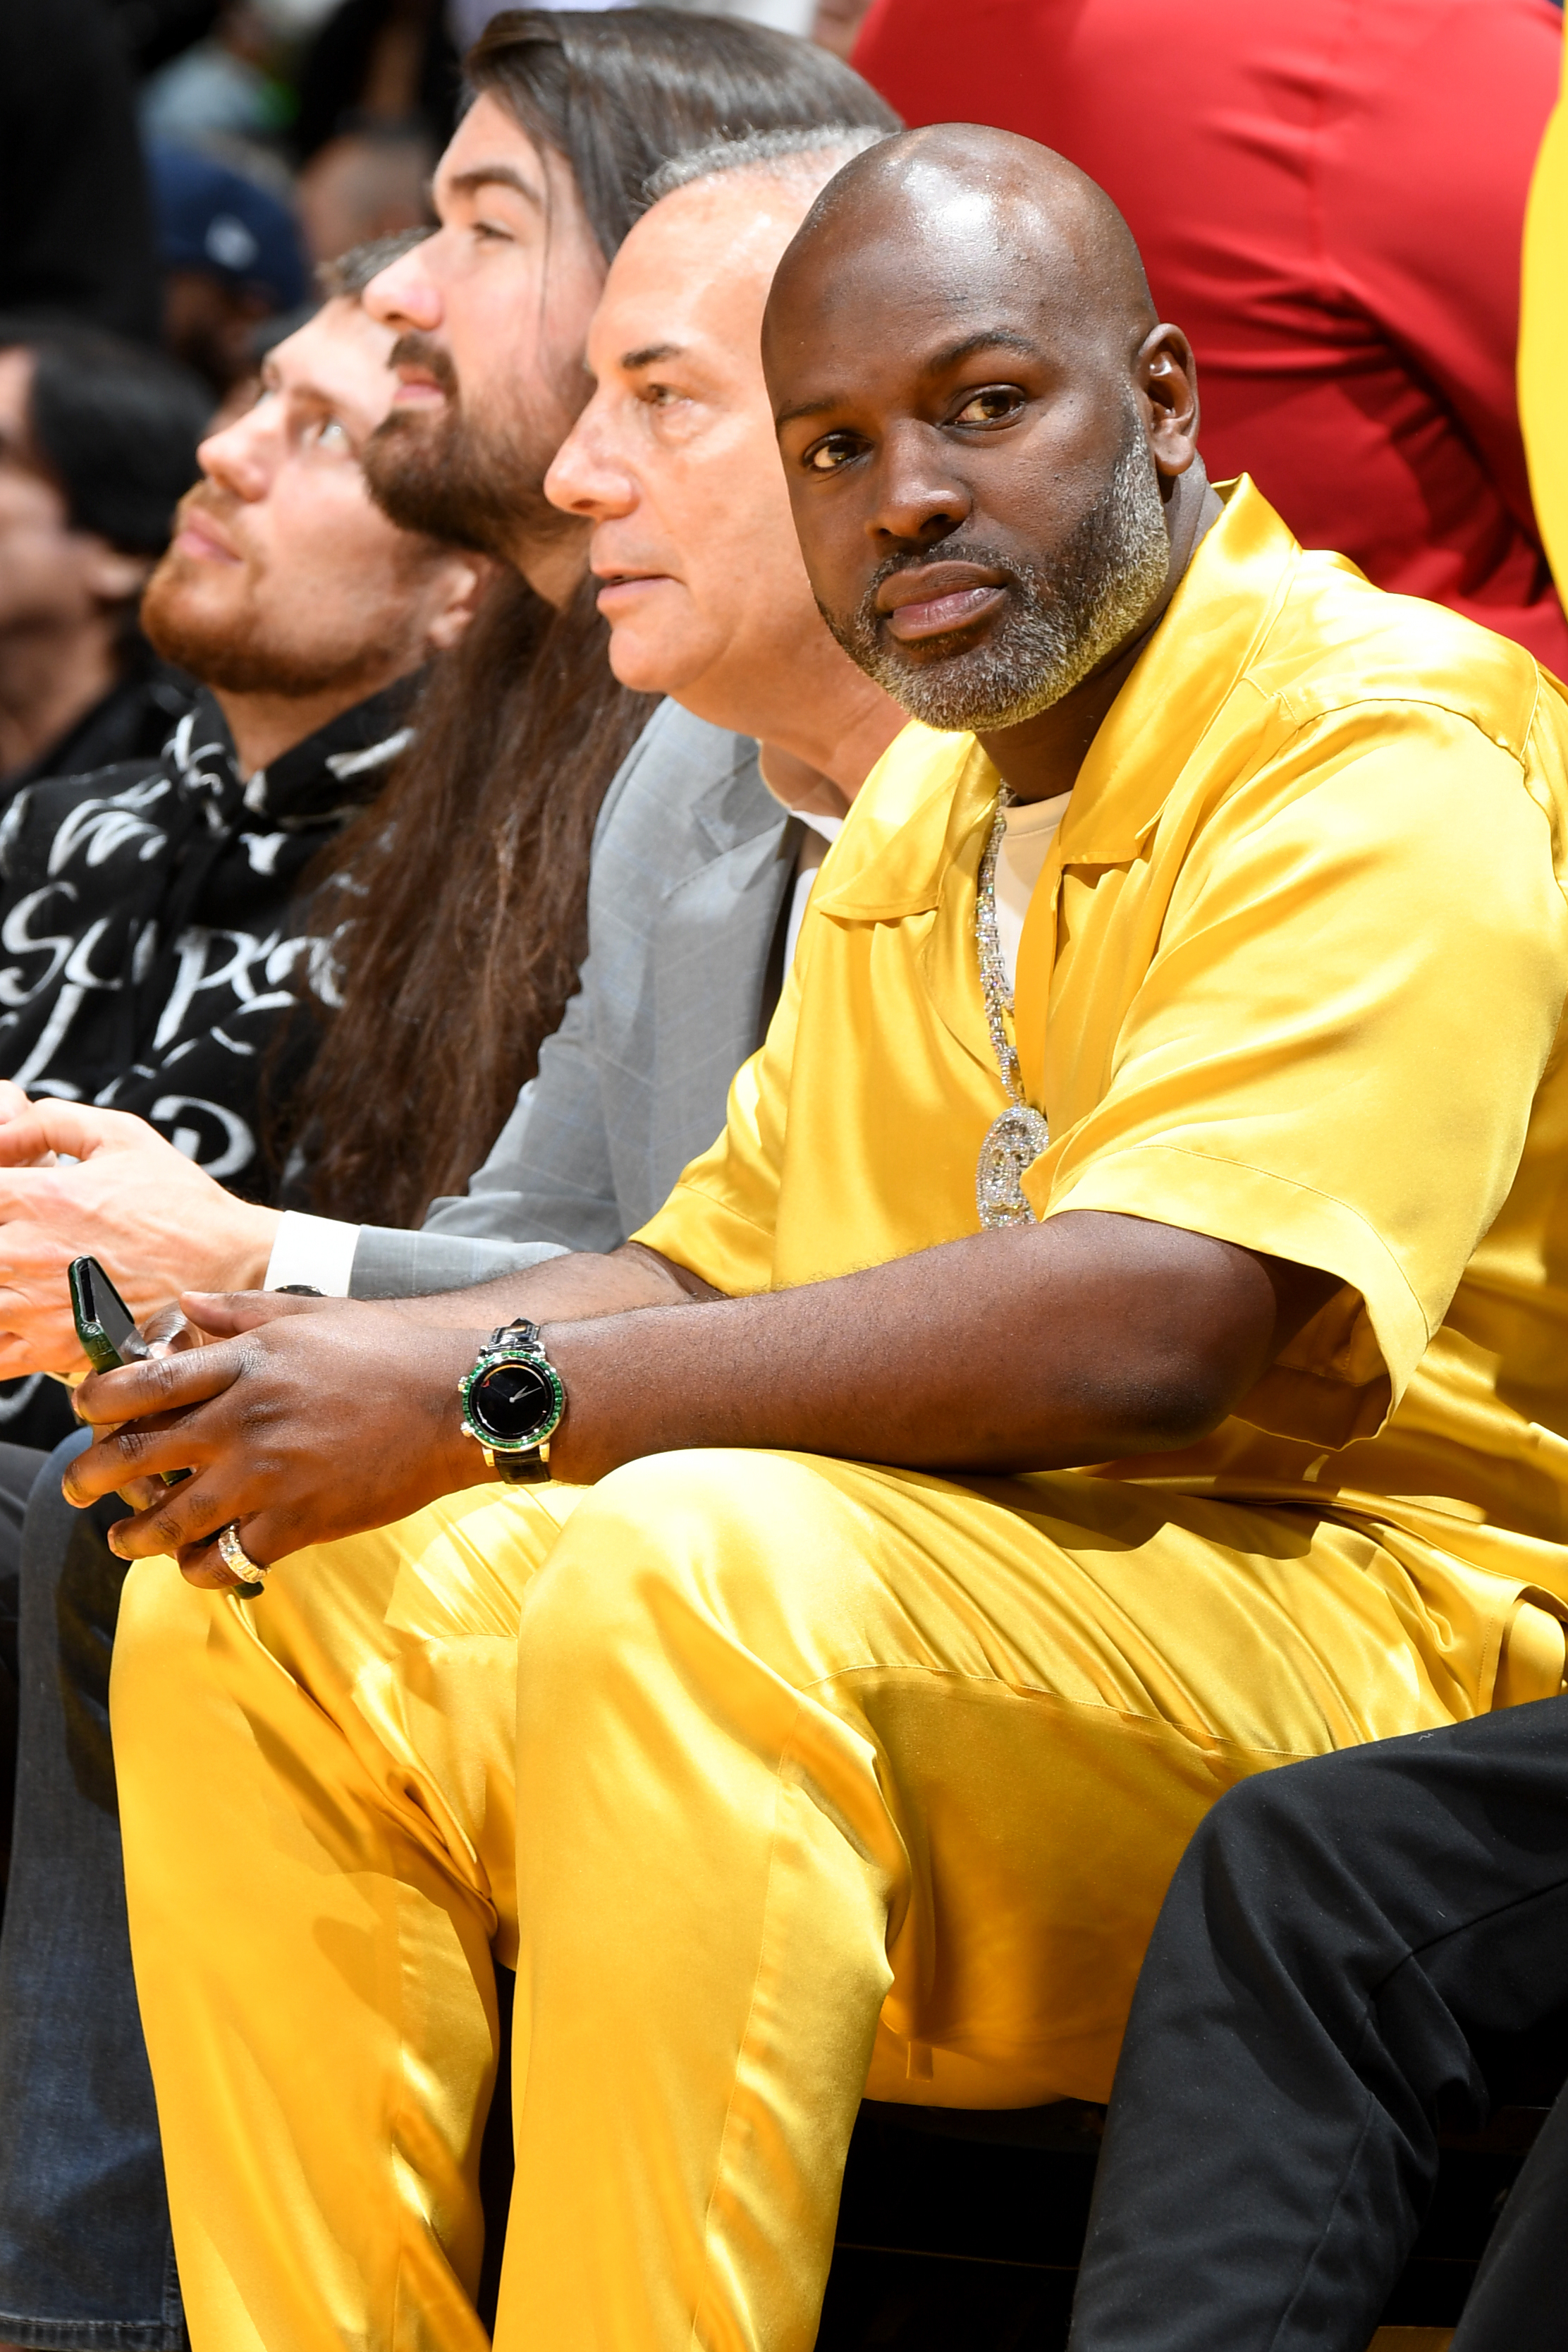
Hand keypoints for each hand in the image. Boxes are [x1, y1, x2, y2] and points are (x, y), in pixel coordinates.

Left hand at [0, 1101, 279, 1376]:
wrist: (231, 1265)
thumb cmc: (179, 1201)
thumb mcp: (121, 1134)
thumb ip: (47, 1120)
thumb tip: (0, 1134)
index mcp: (40, 1195)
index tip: (10, 1199)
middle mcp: (27, 1252)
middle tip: (17, 1237)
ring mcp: (36, 1306)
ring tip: (18, 1274)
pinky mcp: (53, 1350)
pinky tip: (13, 1316)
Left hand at [64, 1290, 490, 1585]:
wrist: (461, 1398)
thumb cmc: (392, 1349)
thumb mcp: (311, 1313)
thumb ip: (240, 1313)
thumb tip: (184, 1304)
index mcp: (243, 1363)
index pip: (138, 1386)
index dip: (95, 1404)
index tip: (85, 1415)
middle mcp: (243, 1420)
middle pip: (136, 1457)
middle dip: (92, 1477)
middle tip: (80, 1486)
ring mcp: (268, 1475)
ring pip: (169, 1522)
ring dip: (134, 1537)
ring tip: (126, 1542)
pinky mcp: (299, 1522)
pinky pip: (227, 1561)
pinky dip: (202, 1570)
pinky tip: (199, 1565)